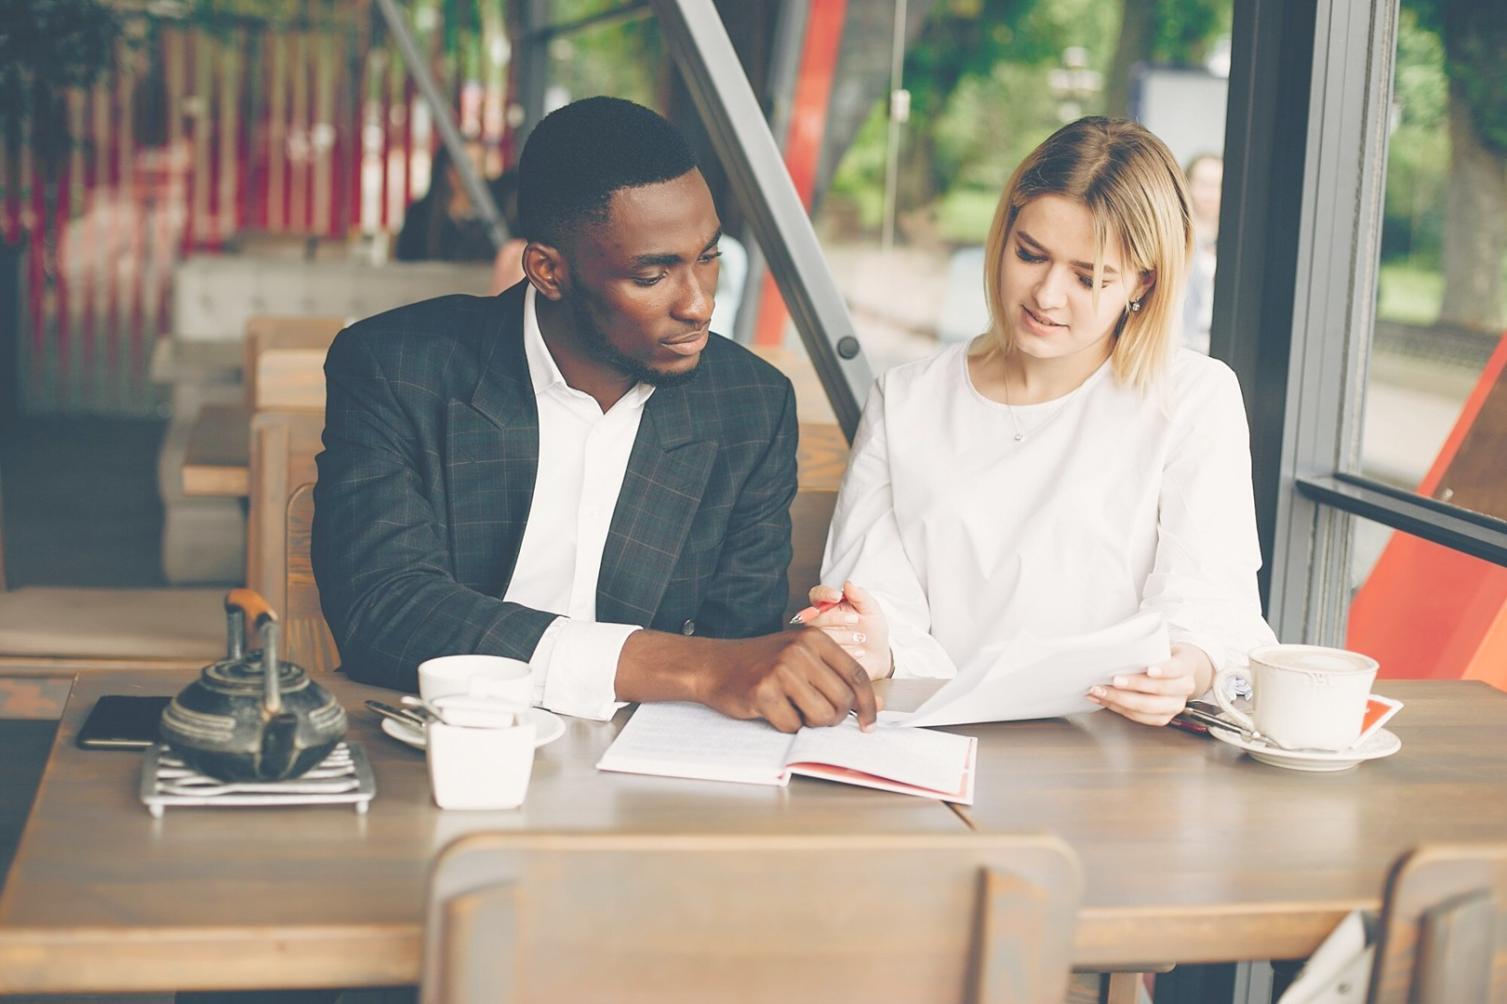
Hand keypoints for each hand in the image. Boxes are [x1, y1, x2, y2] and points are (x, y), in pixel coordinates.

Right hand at [695, 629, 879, 733]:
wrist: (714, 665)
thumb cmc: (761, 664)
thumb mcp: (801, 658)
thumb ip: (836, 677)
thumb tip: (875, 705)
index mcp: (815, 638)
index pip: (857, 676)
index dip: (868, 705)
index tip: (869, 724)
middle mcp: (800, 651)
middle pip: (843, 700)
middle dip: (835, 718)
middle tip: (819, 717)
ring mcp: (781, 670)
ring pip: (822, 716)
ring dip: (812, 724)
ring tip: (795, 711)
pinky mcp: (763, 692)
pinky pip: (792, 726)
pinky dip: (786, 726)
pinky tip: (773, 711)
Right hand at [794, 581, 891, 680]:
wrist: (878, 656)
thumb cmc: (873, 629)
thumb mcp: (872, 610)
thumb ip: (860, 596)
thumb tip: (848, 583)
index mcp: (829, 605)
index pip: (817, 594)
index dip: (824, 594)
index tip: (837, 596)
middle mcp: (821, 621)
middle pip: (814, 617)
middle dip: (835, 618)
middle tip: (856, 620)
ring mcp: (820, 639)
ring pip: (819, 635)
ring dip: (842, 636)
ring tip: (861, 638)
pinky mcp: (824, 657)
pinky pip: (827, 653)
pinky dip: (846, 651)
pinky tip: (860, 651)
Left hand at [1086, 643, 1213, 726]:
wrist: (1176, 671)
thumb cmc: (1162, 657)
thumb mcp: (1160, 647)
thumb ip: (1145, 649)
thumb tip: (1116, 649)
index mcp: (1185, 666)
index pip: (1177, 668)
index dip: (1164, 670)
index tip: (1149, 669)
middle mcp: (1184, 688)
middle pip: (1160, 690)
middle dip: (1134, 686)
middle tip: (1114, 680)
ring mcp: (1175, 705)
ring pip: (1148, 707)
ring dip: (1120, 700)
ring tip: (1100, 691)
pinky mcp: (1163, 718)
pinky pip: (1140, 717)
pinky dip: (1118, 708)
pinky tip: (1103, 700)